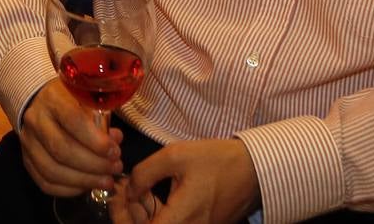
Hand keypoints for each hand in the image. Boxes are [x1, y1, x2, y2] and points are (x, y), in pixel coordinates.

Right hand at [19, 79, 123, 195]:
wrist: (38, 101)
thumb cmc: (69, 99)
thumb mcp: (86, 99)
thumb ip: (101, 119)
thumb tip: (115, 140)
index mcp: (53, 99)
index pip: (73, 121)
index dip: (95, 140)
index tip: (114, 151)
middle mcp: (36, 120)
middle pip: (62, 149)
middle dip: (94, 164)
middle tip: (115, 168)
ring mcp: (28, 142)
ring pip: (52, 170)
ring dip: (83, 180)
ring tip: (105, 181)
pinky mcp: (26, 160)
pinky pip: (45, 183)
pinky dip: (69, 189)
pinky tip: (86, 186)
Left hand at [110, 138, 259, 223]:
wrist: (255, 170)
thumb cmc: (217, 160)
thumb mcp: (176, 156)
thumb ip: (146, 173)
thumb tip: (129, 189)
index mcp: (183, 218)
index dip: (123, 219)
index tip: (118, 197)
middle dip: (131, 215)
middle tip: (125, 190)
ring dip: (143, 215)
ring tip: (138, 189)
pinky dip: (157, 215)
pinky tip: (152, 195)